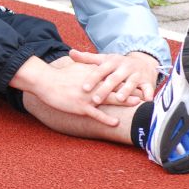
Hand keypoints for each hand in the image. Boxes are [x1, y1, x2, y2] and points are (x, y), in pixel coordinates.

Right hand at [10, 56, 129, 126]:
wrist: (45, 81)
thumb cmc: (58, 76)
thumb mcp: (74, 68)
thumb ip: (86, 67)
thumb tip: (93, 66)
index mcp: (91, 75)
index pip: (111, 75)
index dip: (125, 78)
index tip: (137, 79)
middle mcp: (92, 84)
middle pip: (114, 86)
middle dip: (130, 88)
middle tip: (143, 90)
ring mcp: (87, 96)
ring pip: (109, 98)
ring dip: (123, 101)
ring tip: (137, 103)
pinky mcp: (81, 107)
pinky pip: (96, 114)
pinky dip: (107, 118)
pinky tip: (116, 122)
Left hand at [69, 49, 159, 105]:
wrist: (142, 62)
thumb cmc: (117, 64)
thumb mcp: (103, 59)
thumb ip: (87, 58)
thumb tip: (70, 52)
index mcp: (112, 62)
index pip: (100, 71)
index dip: (92, 79)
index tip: (84, 88)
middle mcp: (124, 67)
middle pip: (114, 79)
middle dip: (105, 89)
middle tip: (96, 99)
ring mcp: (136, 74)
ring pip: (131, 82)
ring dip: (126, 90)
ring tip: (119, 99)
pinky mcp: (147, 81)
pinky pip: (148, 88)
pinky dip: (148, 93)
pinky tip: (146, 100)